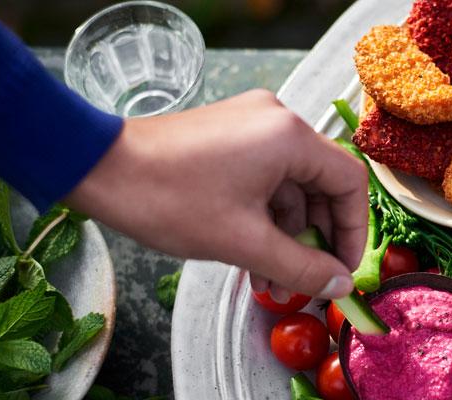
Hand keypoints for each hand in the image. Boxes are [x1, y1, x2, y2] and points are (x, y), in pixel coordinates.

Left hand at [65, 90, 368, 298]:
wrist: (97, 168)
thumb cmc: (169, 199)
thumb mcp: (243, 242)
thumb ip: (301, 266)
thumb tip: (341, 285)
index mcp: (290, 137)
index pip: (350, 182)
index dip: (353, 230)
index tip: (342, 269)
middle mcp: (279, 121)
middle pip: (322, 183)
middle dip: (316, 237)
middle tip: (307, 279)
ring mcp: (253, 124)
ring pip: (293, 184)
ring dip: (288, 232)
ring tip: (271, 279)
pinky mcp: (232, 134)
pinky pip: (268, 176)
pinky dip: (267, 214)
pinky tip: (253, 254)